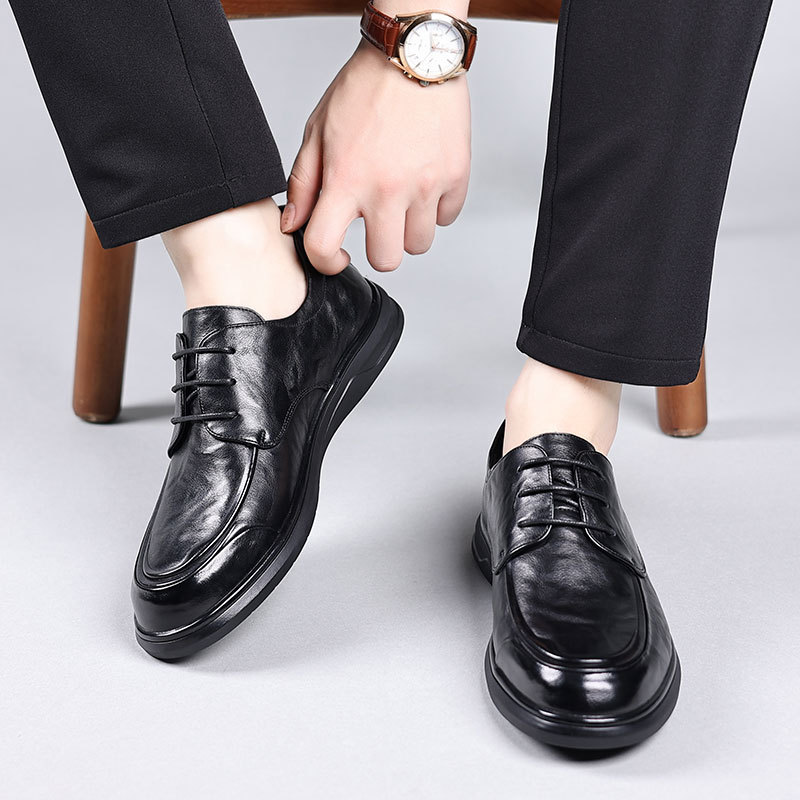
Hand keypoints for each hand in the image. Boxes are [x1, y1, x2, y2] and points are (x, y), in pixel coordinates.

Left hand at [281, 38, 470, 273]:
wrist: (411, 55)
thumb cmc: (365, 89)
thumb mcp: (318, 132)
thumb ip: (304, 183)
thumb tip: (294, 224)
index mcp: (346, 180)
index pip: (325, 247)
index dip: (326, 262)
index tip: (335, 256)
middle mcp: (387, 189)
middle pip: (387, 259)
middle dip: (379, 248)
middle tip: (377, 224)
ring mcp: (425, 185)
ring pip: (420, 244)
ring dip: (409, 230)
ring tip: (402, 199)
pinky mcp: (455, 176)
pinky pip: (447, 217)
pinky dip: (436, 208)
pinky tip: (423, 184)